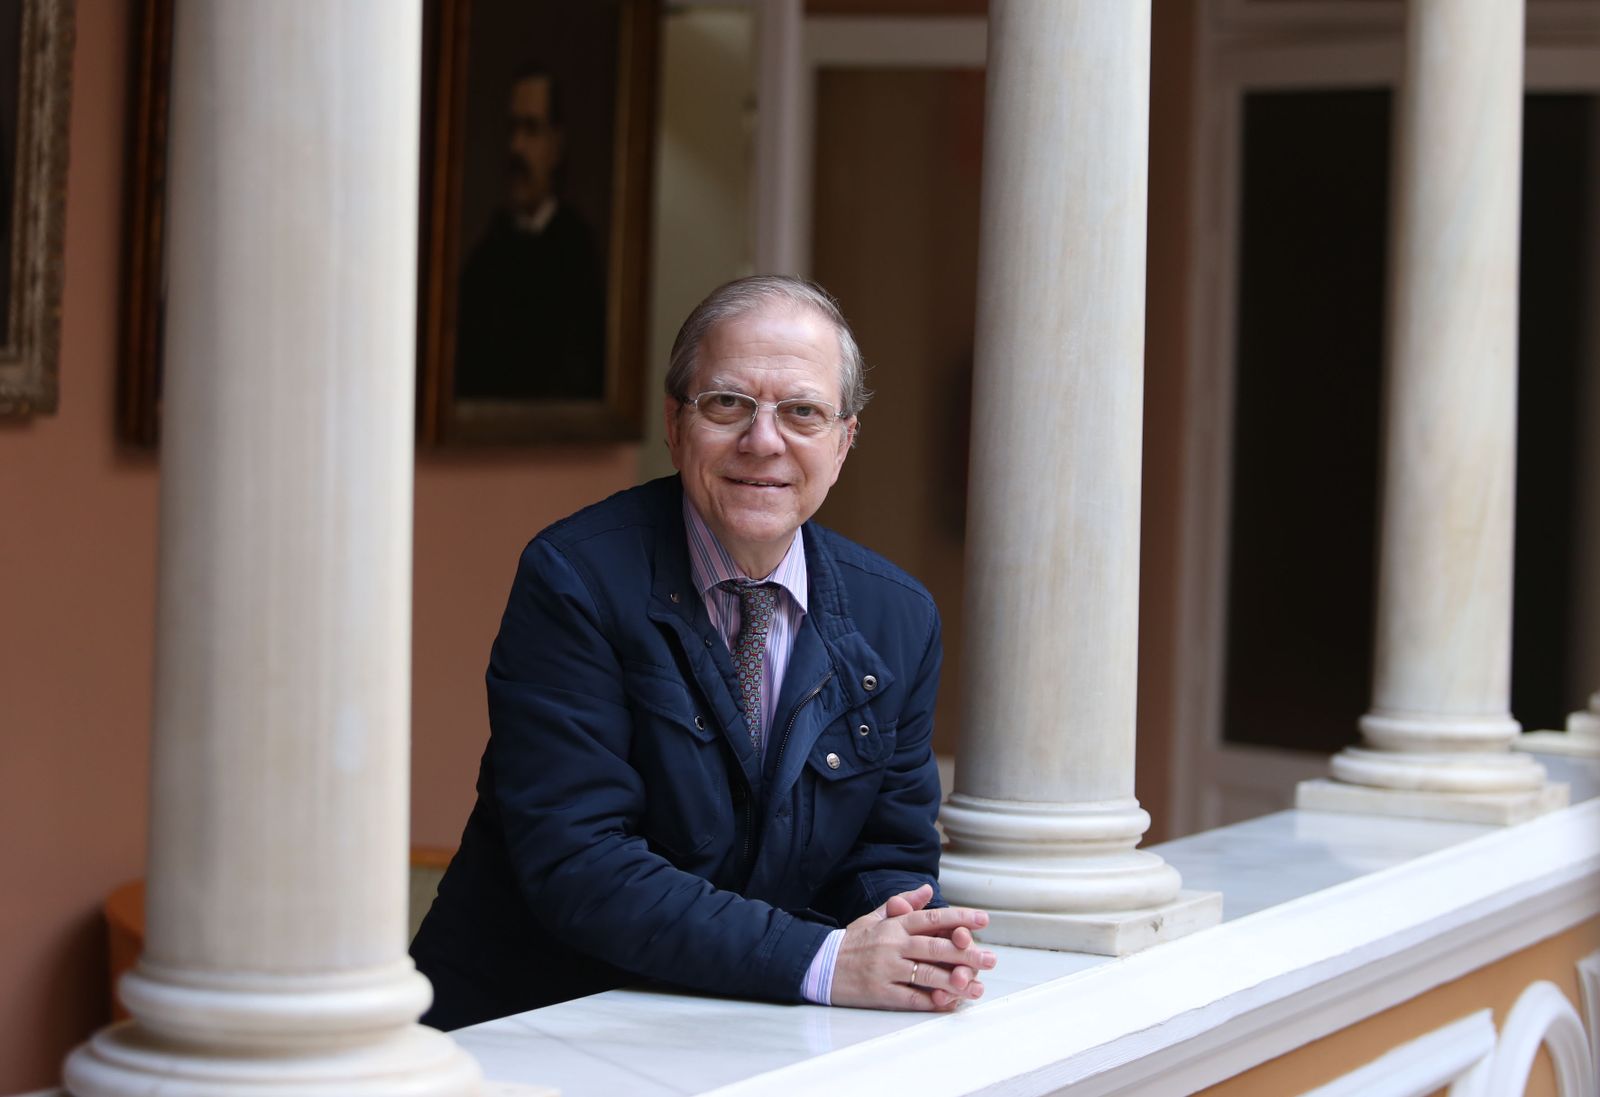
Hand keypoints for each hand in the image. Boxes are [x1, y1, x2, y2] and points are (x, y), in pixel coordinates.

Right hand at [829, 884, 996, 1010]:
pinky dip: (933, 1001)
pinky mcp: (881, 993)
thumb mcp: (875, 917)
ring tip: (976, 985)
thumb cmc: (852, 941)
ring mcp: (887, 970)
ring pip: (928, 974)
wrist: (821, 966)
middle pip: (936, 948)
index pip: (932, 919)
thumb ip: (903, 903)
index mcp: (894, 925)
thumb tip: (928, 889)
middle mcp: (892, 945)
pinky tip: (950, 1003)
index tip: (983, 920)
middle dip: (967, 954)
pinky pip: (912, 997)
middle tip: (990, 959)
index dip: (960, 918)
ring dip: (956, 981)